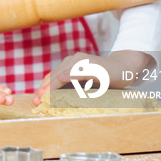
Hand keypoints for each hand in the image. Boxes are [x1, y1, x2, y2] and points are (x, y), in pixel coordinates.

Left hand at [32, 50, 154, 104]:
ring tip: (44, 95)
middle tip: (37, 100)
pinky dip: (69, 75)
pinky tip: (62, 80)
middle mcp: (74, 60)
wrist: (123, 67)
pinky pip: (79, 71)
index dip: (43, 87)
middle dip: (45, 88)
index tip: (36, 99)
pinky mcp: (93, 66)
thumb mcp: (84, 82)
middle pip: (55, 74)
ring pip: (64, 73)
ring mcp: (84, 61)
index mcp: (70, 63)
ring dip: (53, 85)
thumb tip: (56, 97)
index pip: (52, 75)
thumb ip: (72, 85)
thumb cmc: (103, 76)